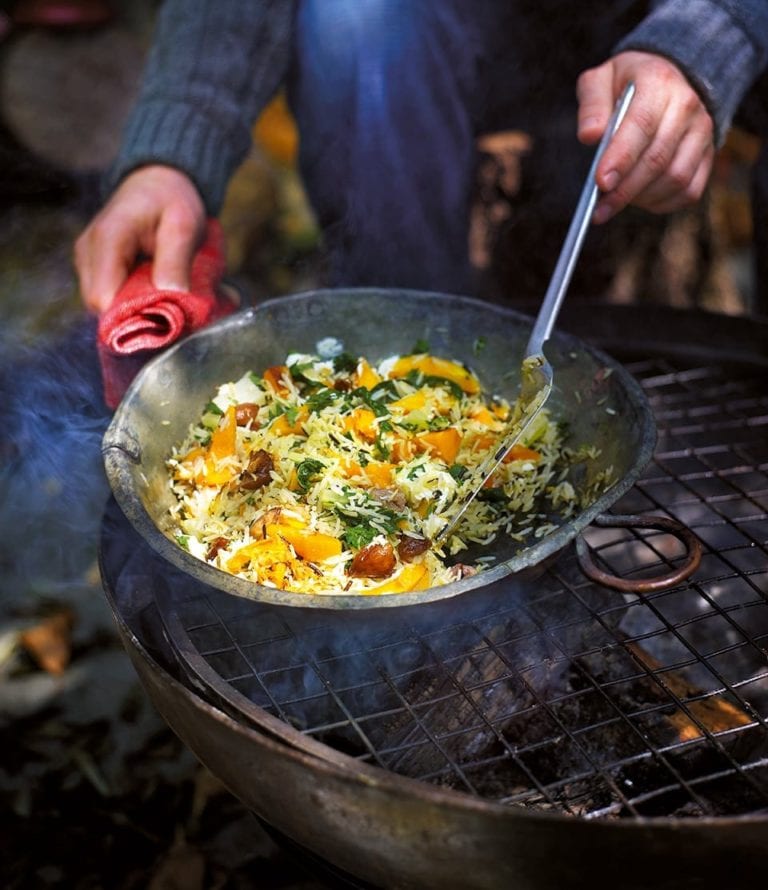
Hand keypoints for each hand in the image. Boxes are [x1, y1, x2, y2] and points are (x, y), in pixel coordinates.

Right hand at [74, 165, 205, 312]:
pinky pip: (108, 297)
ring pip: (104, 306)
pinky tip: (151, 286)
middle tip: (169, 305)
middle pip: (101, 307)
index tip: (164, 316)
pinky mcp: (93, 268)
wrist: (157, 182)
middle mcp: (88, 251)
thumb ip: (176, 258)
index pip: (102, 298)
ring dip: (134, 307)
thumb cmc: (172, 200)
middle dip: (135, 314)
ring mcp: (86, 261)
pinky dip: (131, 299)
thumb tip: (171, 294)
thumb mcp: (184, 224)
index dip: (132, 315)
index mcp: (107, 238)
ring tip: (161, 291)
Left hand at [576, 51, 714, 223]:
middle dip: (625, 190)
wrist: (664, 79)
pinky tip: (638, 200)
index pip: (642, 125)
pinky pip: (688, 191)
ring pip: (675, 178)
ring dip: (642, 198)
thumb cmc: (624, 84)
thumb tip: (589, 136)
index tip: (600, 183)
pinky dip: (661, 203)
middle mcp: (687, 106)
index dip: (621, 158)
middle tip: (599, 209)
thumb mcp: (600, 79)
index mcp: (659, 82)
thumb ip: (592, 105)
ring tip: (615, 201)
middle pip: (658, 159)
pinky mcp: (707, 154)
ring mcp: (701, 132)